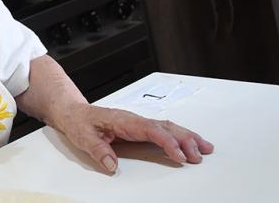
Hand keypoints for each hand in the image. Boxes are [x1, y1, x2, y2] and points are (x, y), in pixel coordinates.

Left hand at [56, 104, 213, 172]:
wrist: (72, 112)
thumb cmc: (78, 121)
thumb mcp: (83, 136)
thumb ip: (98, 150)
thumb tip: (111, 165)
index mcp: (123, 120)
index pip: (150, 129)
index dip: (167, 141)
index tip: (179, 155)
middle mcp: (134, 120)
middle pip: (165, 127)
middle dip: (185, 140)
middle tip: (199, 155)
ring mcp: (138, 123)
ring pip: (168, 127)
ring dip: (187, 137)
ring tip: (205, 148)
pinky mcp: (139, 128)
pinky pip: (163, 130)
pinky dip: (179, 136)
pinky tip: (190, 143)